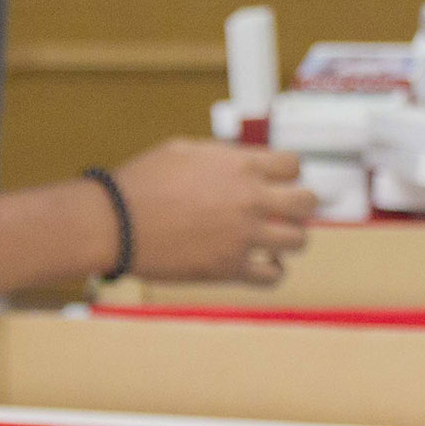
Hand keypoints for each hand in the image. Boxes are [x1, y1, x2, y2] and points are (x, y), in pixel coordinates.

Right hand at [114, 138, 316, 284]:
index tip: (278, 180)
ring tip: (274, 239)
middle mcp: (250, 199)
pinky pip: (274, 275)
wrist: (116, 223)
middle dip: (301, 205)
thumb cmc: (142, 182)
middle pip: (308, 202)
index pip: (294, 164)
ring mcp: (243, 236)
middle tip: (287, 210)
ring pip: (298, 241)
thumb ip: (222, 156)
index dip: (288, 172)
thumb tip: (240, 160)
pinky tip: (262, 264)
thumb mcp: (184, 150)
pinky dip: (273, 271)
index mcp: (240, 165)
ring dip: (289, 239)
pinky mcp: (230, 268)